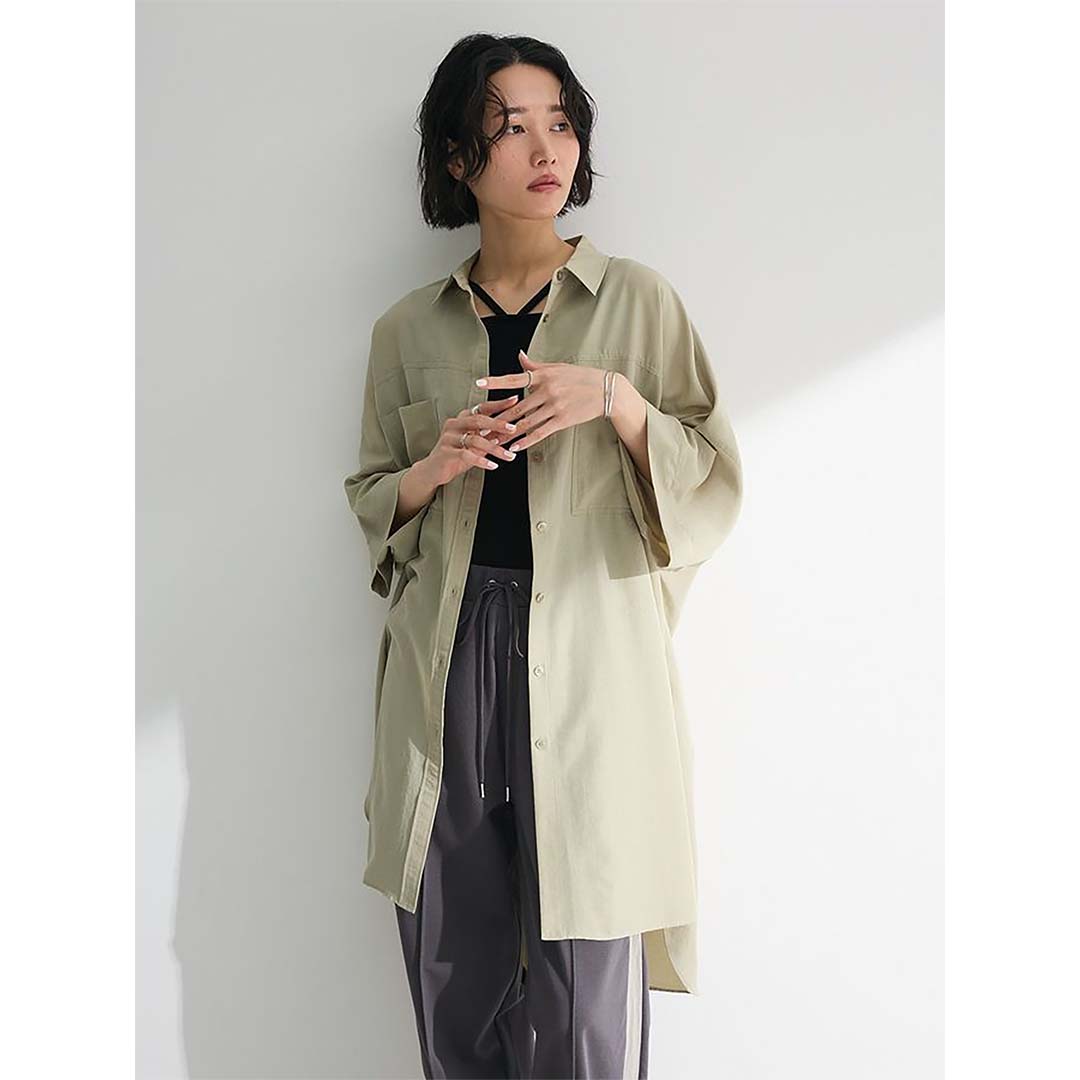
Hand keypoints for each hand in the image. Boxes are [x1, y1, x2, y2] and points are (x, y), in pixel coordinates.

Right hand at [418, 395, 521, 486]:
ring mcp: (449, 438)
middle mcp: (454, 425)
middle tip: (513, 428)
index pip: (482, 408)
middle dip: (497, 424)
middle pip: (478, 420)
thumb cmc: (455, 456)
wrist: (433, 471)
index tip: (514, 401)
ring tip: (509, 456)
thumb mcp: (475, 445)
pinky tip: (493, 465)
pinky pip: (466, 455)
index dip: (498, 404)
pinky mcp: (446, 452)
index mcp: (462, 419)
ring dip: (495, 449)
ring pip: (475, 440)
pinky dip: (481, 461)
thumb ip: (489, 437)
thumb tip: (512, 431)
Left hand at [474, 350, 612, 451]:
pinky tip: (515, 447)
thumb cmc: (581, 377)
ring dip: (508, 434)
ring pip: (526, 422)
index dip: (495, 381)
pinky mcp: (563, 420)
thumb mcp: (558, 367)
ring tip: (494, 441)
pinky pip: (540, 432)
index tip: (479, 384)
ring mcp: (555, 407)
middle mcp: (547, 390)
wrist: (606, 390)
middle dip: (497, 418)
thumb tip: (519, 356)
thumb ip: (535, 365)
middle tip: (481, 426)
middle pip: (516, 407)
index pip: (514, 379)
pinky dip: (526, 441)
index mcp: (543, 375)